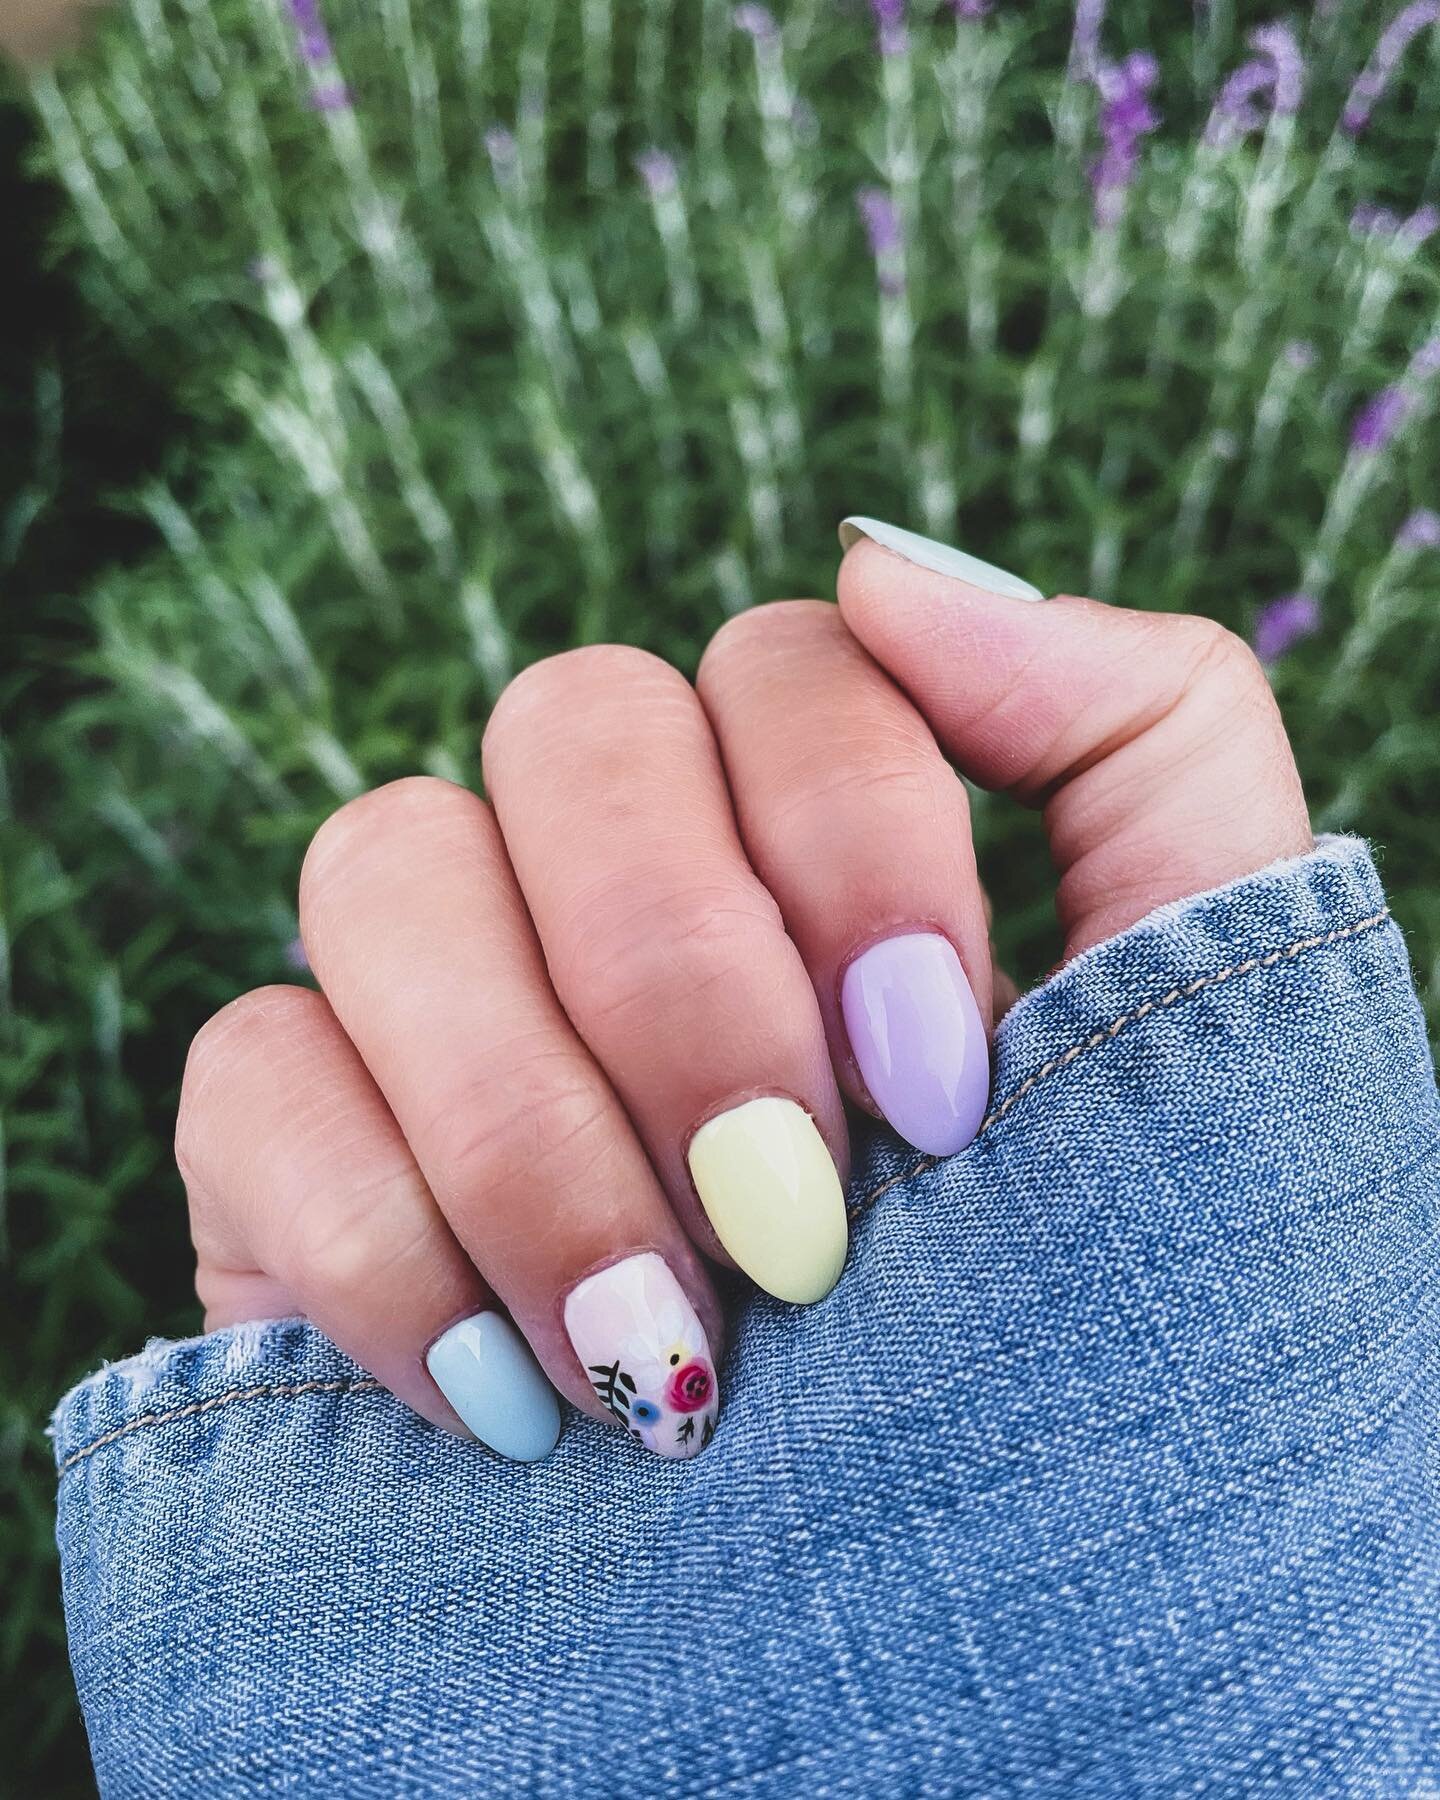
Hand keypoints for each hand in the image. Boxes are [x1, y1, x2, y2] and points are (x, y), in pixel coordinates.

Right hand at [175, 520, 1310, 1460]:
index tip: (944, 1100)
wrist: (925, 1620)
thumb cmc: (1078, 1303)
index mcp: (805, 822)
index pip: (785, 667)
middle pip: (569, 723)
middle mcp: (608, 869)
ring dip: (533, 1124)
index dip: (856, 848)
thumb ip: (1134, 733)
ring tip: (670, 1359)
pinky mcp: (293, 1139)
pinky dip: (386, 1239)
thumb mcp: (1185, 1009)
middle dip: (686, 983)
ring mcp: (437, 989)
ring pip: (381, 861)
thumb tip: (889, 562)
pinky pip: (255, 1068)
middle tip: (801, 1226)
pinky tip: (513, 1400)